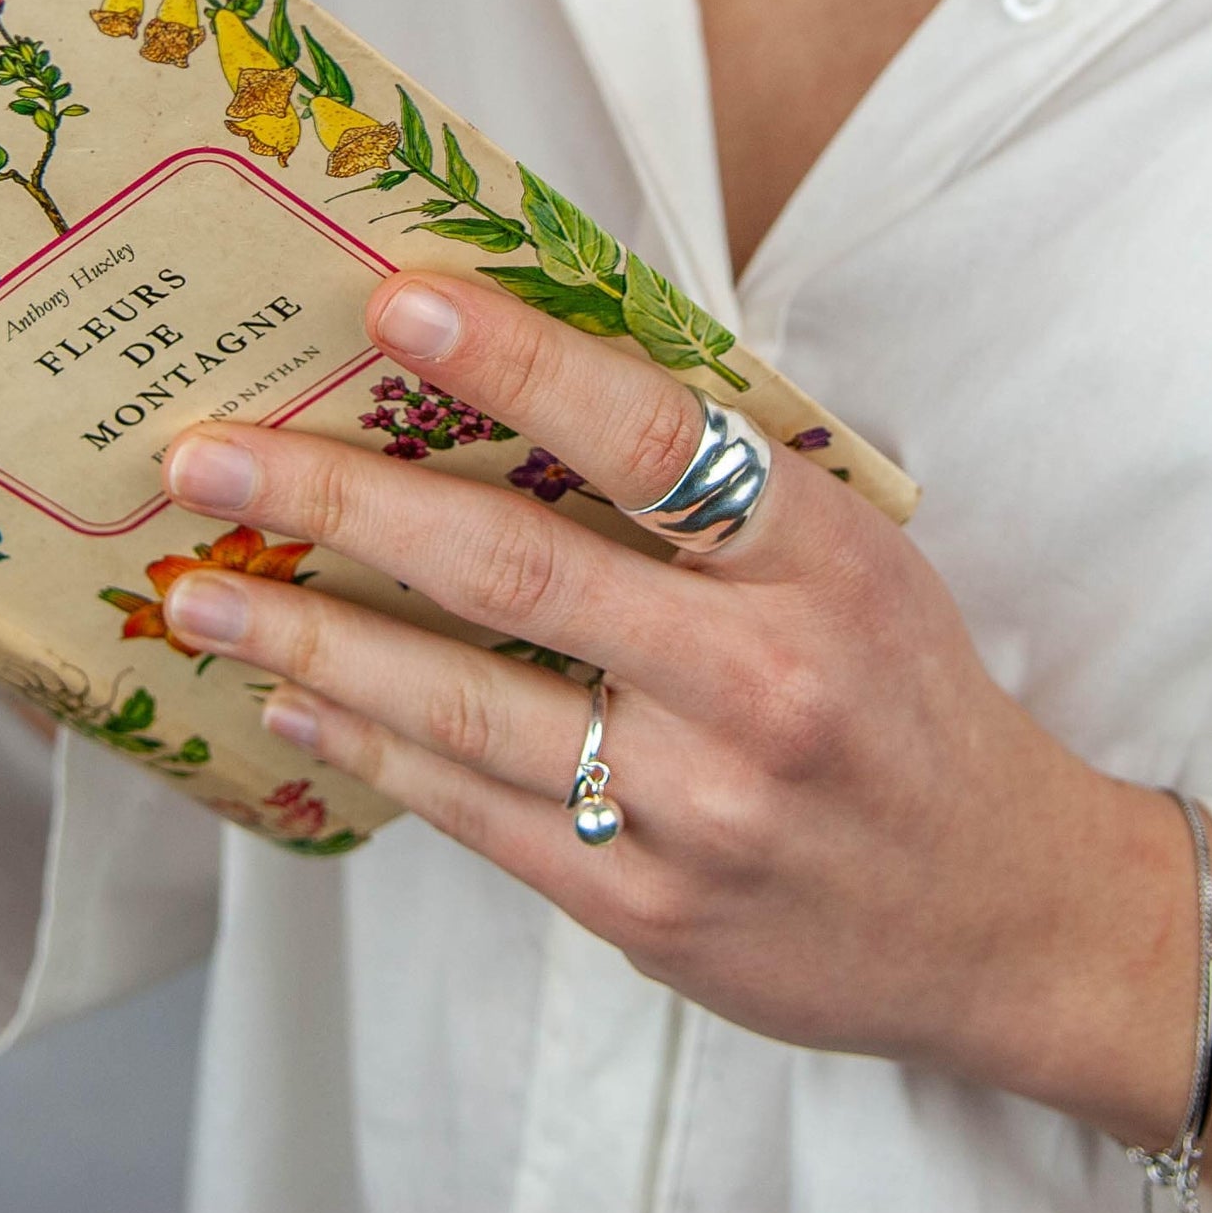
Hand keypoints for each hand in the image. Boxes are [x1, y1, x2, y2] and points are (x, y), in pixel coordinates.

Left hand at [156, 271, 1211, 1187]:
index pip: (651, 438)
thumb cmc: (916, 703)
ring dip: (316, 637)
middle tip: (209, 460)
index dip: (516, 361)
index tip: (392, 301)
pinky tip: (299, 699)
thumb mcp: (861, 563)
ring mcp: (700, 808)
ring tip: (203, 590)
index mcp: (824, 561)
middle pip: (518, 571)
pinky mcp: (651, 908)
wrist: (1008, 911)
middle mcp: (762, 680)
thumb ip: (724, 492)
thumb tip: (542, 394)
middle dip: (341, 502)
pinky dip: (376, 748)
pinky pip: (482, 816)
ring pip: (470, 706)